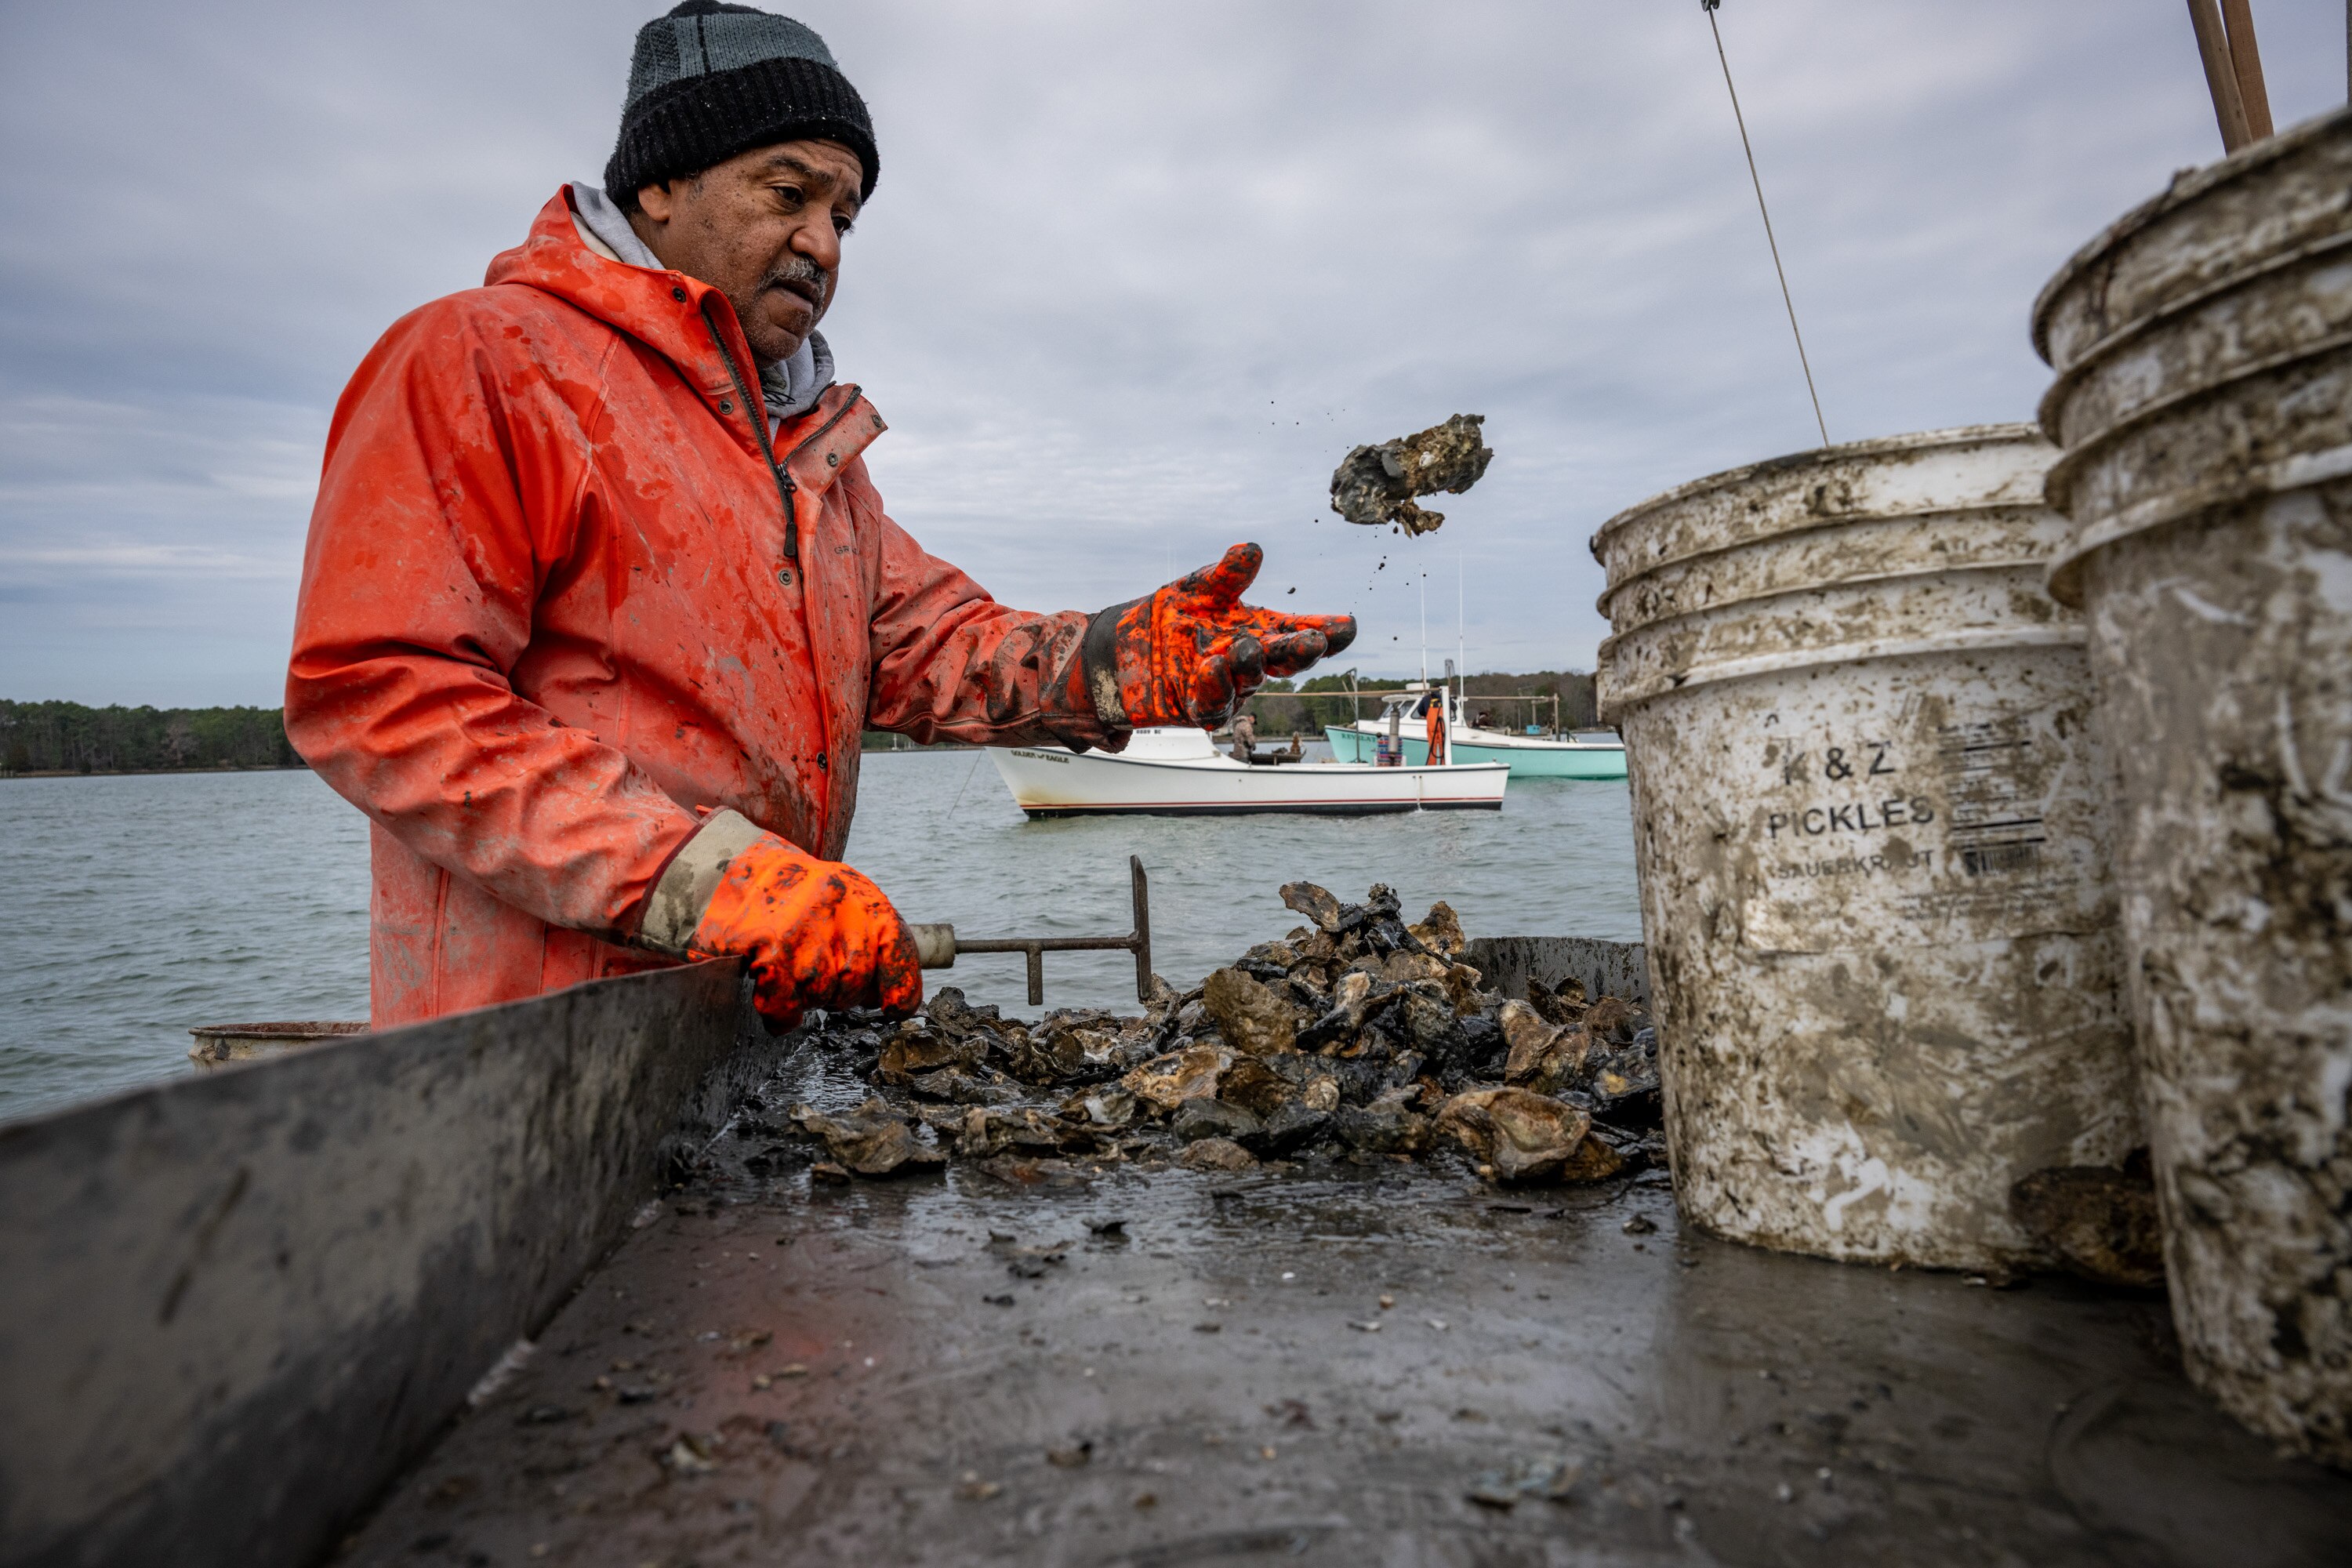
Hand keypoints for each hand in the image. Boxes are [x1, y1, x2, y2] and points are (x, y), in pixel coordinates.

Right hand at [687, 833, 921, 1030]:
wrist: (726, 866)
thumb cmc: (787, 891)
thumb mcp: (840, 898)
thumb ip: (867, 937)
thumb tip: (887, 996)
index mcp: (861, 896)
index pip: (899, 951)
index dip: (900, 988)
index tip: (894, 1007)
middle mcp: (837, 907)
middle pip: (856, 981)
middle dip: (840, 993)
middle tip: (817, 981)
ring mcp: (801, 926)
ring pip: (821, 993)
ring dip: (806, 998)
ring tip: (790, 977)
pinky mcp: (764, 945)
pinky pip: (785, 1003)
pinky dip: (780, 1012)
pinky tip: (773, 1000)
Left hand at [1083, 543, 1355, 729]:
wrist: (1127, 650)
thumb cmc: (1173, 619)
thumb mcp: (1199, 589)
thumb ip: (1226, 575)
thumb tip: (1251, 550)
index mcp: (1260, 630)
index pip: (1298, 631)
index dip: (1325, 632)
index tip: (1346, 626)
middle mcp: (1251, 660)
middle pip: (1284, 660)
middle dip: (1301, 652)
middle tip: (1314, 641)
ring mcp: (1229, 687)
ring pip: (1249, 681)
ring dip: (1252, 665)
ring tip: (1248, 647)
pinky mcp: (1200, 707)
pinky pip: (1214, 704)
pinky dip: (1215, 688)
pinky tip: (1212, 667)